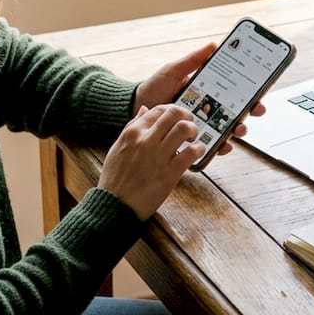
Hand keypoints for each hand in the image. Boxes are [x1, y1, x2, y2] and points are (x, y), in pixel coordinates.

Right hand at [98, 104, 203, 219]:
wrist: (116, 205)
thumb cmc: (115, 179)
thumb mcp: (118, 147)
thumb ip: (132, 126)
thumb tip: (144, 110)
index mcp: (133, 132)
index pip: (158, 109)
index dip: (172, 110)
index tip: (177, 117)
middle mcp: (146, 140)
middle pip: (174, 114)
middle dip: (186, 115)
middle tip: (189, 123)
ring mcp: (159, 155)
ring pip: (184, 128)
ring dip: (193, 130)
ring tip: (193, 138)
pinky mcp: (170, 172)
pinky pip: (191, 152)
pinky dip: (198, 149)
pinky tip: (197, 152)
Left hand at [132, 42, 267, 156]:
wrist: (136, 109)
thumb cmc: (154, 88)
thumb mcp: (173, 71)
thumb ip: (192, 60)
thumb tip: (213, 45)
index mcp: (207, 92)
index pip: (234, 92)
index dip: (250, 92)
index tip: (260, 91)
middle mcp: (208, 110)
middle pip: (236, 112)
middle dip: (250, 112)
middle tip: (255, 110)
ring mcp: (201, 126)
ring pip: (227, 130)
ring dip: (237, 130)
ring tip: (238, 128)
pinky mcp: (192, 141)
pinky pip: (211, 146)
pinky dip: (220, 147)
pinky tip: (223, 145)